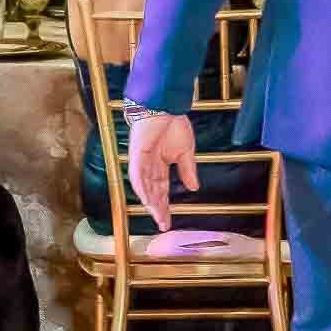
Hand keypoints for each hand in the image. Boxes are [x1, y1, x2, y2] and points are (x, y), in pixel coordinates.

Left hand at [127, 112, 200, 229]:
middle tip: (163, 224)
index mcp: (160, 165)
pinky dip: (142, 188)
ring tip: (158, 215)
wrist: (166, 107)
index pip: (161, 190)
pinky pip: (138, 175)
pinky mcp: (137, 155)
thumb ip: (188, 170)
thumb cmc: (173, 124)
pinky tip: (147, 199)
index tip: (168, 220)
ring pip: (144, 188)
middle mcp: (149, 166)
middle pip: (152, 193)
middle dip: (158, 209)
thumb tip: (194, 187)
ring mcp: (142, 162)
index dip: (165, 206)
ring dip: (151, 202)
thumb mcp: (185, 152)